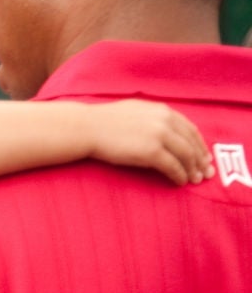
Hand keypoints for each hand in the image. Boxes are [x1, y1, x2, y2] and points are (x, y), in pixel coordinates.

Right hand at [90, 100, 213, 185]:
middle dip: (201, 160)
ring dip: (193, 170)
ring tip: (195, 180)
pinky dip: (179, 176)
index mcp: (162, 110)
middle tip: (205, 173)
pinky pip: (173, 166)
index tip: (203, 156)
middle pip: (192, 143)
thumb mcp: (134, 111)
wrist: (86, 128)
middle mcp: (165, 121)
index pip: (190, 129)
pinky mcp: (151, 152)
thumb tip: (162, 129)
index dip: (199, 144)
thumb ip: (152, 117)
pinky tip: (180, 182)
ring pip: (186, 156)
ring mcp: (159, 136)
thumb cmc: (104, 122)